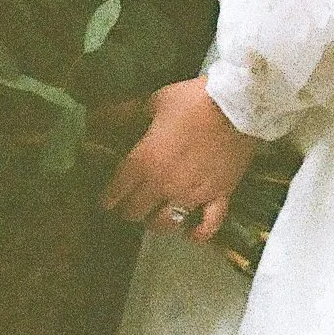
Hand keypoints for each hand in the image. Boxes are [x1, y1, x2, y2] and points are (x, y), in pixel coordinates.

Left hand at [103, 79, 259, 245]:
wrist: (237, 105)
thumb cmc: (191, 101)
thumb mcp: (152, 102)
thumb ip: (122, 113)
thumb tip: (96, 117)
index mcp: (144, 162)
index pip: (116, 192)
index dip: (107, 199)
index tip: (106, 200)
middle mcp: (164, 186)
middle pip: (136, 213)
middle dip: (129, 210)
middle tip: (130, 202)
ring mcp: (192, 196)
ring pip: (166, 224)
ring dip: (157, 221)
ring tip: (156, 213)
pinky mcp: (218, 197)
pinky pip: (207, 227)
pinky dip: (197, 233)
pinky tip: (190, 233)